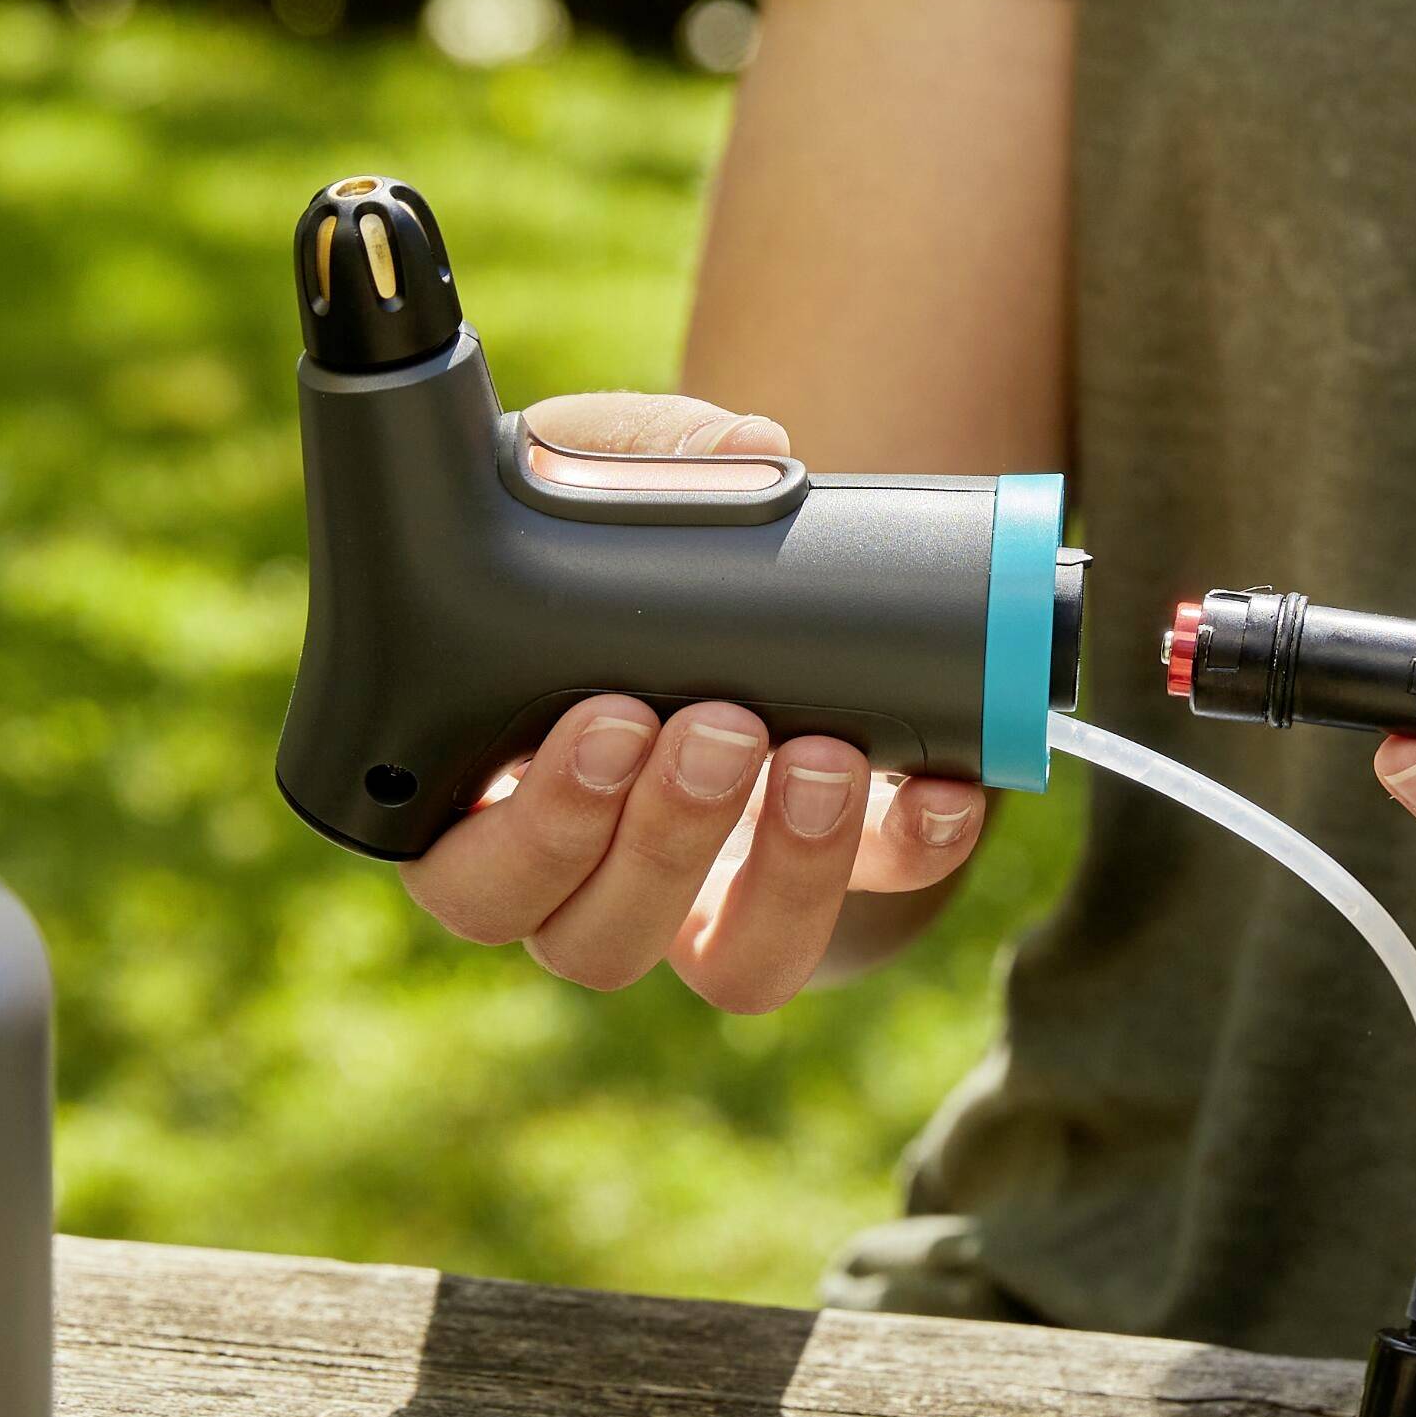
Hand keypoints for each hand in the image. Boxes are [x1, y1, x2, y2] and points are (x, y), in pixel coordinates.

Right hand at [395, 391, 989, 1011]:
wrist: (734, 585)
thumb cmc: (614, 554)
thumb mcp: (590, 484)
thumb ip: (630, 455)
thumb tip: (745, 448)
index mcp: (497, 807)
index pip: (472, 885)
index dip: (531, 837)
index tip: (604, 719)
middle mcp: (597, 884)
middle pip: (596, 940)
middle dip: (663, 840)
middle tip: (718, 726)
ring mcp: (717, 903)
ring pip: (739, 968)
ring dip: (785, 874)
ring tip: (816, 754)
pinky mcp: (834, 885)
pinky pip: (882, 906)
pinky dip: (917, 847)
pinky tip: (943, 784)